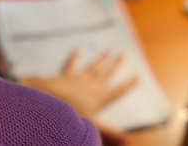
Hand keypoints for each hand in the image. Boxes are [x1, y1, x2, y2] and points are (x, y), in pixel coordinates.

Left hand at [19, 51, 137, 144]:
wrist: (51, 97)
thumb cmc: (71, 111)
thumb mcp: (93, 123)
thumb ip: (110, 132)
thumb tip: (128, 139)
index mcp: (100, 97)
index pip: (118, 90)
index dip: (128, 84)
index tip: (137, 75)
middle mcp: (93, 85)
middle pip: (107, 73)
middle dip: (116, 65)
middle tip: (123, 55)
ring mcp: (80, 78)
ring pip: (94, 67)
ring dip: (101, 59)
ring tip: (107, 51)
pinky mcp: (68, 76)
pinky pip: (72, 65)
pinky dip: (74, 58)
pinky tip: (77, 50)